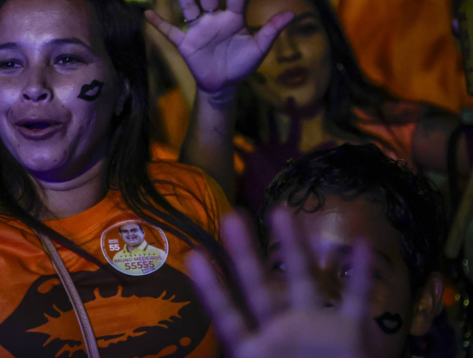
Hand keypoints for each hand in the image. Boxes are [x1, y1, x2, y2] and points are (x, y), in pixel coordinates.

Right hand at [145, 0, 292, 95]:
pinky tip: (147, 14)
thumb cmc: (242, 65)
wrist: (223, 85)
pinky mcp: (186, 43)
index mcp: (233, 18)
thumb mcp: (259, 47)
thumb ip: (272, 29)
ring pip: (189, 5)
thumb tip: (292, 13)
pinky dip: (158, 24)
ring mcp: (198, 30)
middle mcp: (214, 19)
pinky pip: (170, 31)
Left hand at [186, 212, 371, 357]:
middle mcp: (282, 331)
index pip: (227, 316)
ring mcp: (316, 329)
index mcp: (255, 350)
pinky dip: (360, 274)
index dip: (210, 289)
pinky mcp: (350, 335)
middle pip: (258, 287)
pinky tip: (361, 244)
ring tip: (279, 212)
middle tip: (230, 217)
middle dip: (244, 254)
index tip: (193, 255)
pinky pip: (356, 299)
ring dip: (293, 248)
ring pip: (303, 281)